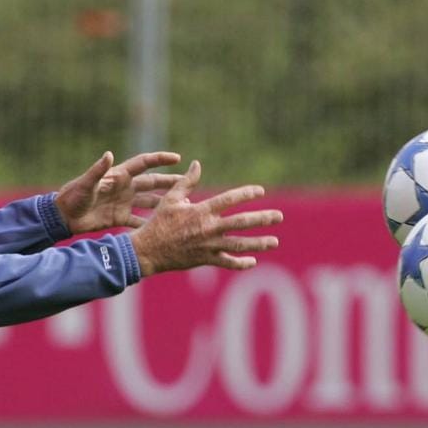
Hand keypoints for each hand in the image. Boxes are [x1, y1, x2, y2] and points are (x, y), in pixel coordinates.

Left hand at [55, 150, 184, 234]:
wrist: (63, 216)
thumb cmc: (72, 196)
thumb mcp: (86, 184)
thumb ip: (98, 170)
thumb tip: (108, 154)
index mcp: (118, 175)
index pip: (143, 163)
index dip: (160, 159)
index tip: (177, 158)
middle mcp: (124, 187)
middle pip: (152, 182)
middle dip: (170, 182)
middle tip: (189, 182)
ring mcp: (123, 202)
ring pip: (149, 200)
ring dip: (164, 202)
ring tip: (182, 205)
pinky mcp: (120, 217)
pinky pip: (139, 220)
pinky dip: (150, 224)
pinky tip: (163, 228)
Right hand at [128, 160, 282, 274]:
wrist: (148, 250)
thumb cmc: (158, 222)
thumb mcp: (171, 199)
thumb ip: (187, 182)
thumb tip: (197, 164)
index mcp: (201, 211)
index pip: (229, 199)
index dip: (246, 194)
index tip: (261, 191)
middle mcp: (209, 228)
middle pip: (241, 222)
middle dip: (262, 219)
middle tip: (279, 216)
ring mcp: (209, 245)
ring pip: (239, 245)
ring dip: (259, 244)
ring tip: (275, 242)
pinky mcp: (205, 259)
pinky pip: (227, 262)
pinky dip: (240, 263)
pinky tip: (253, 262)